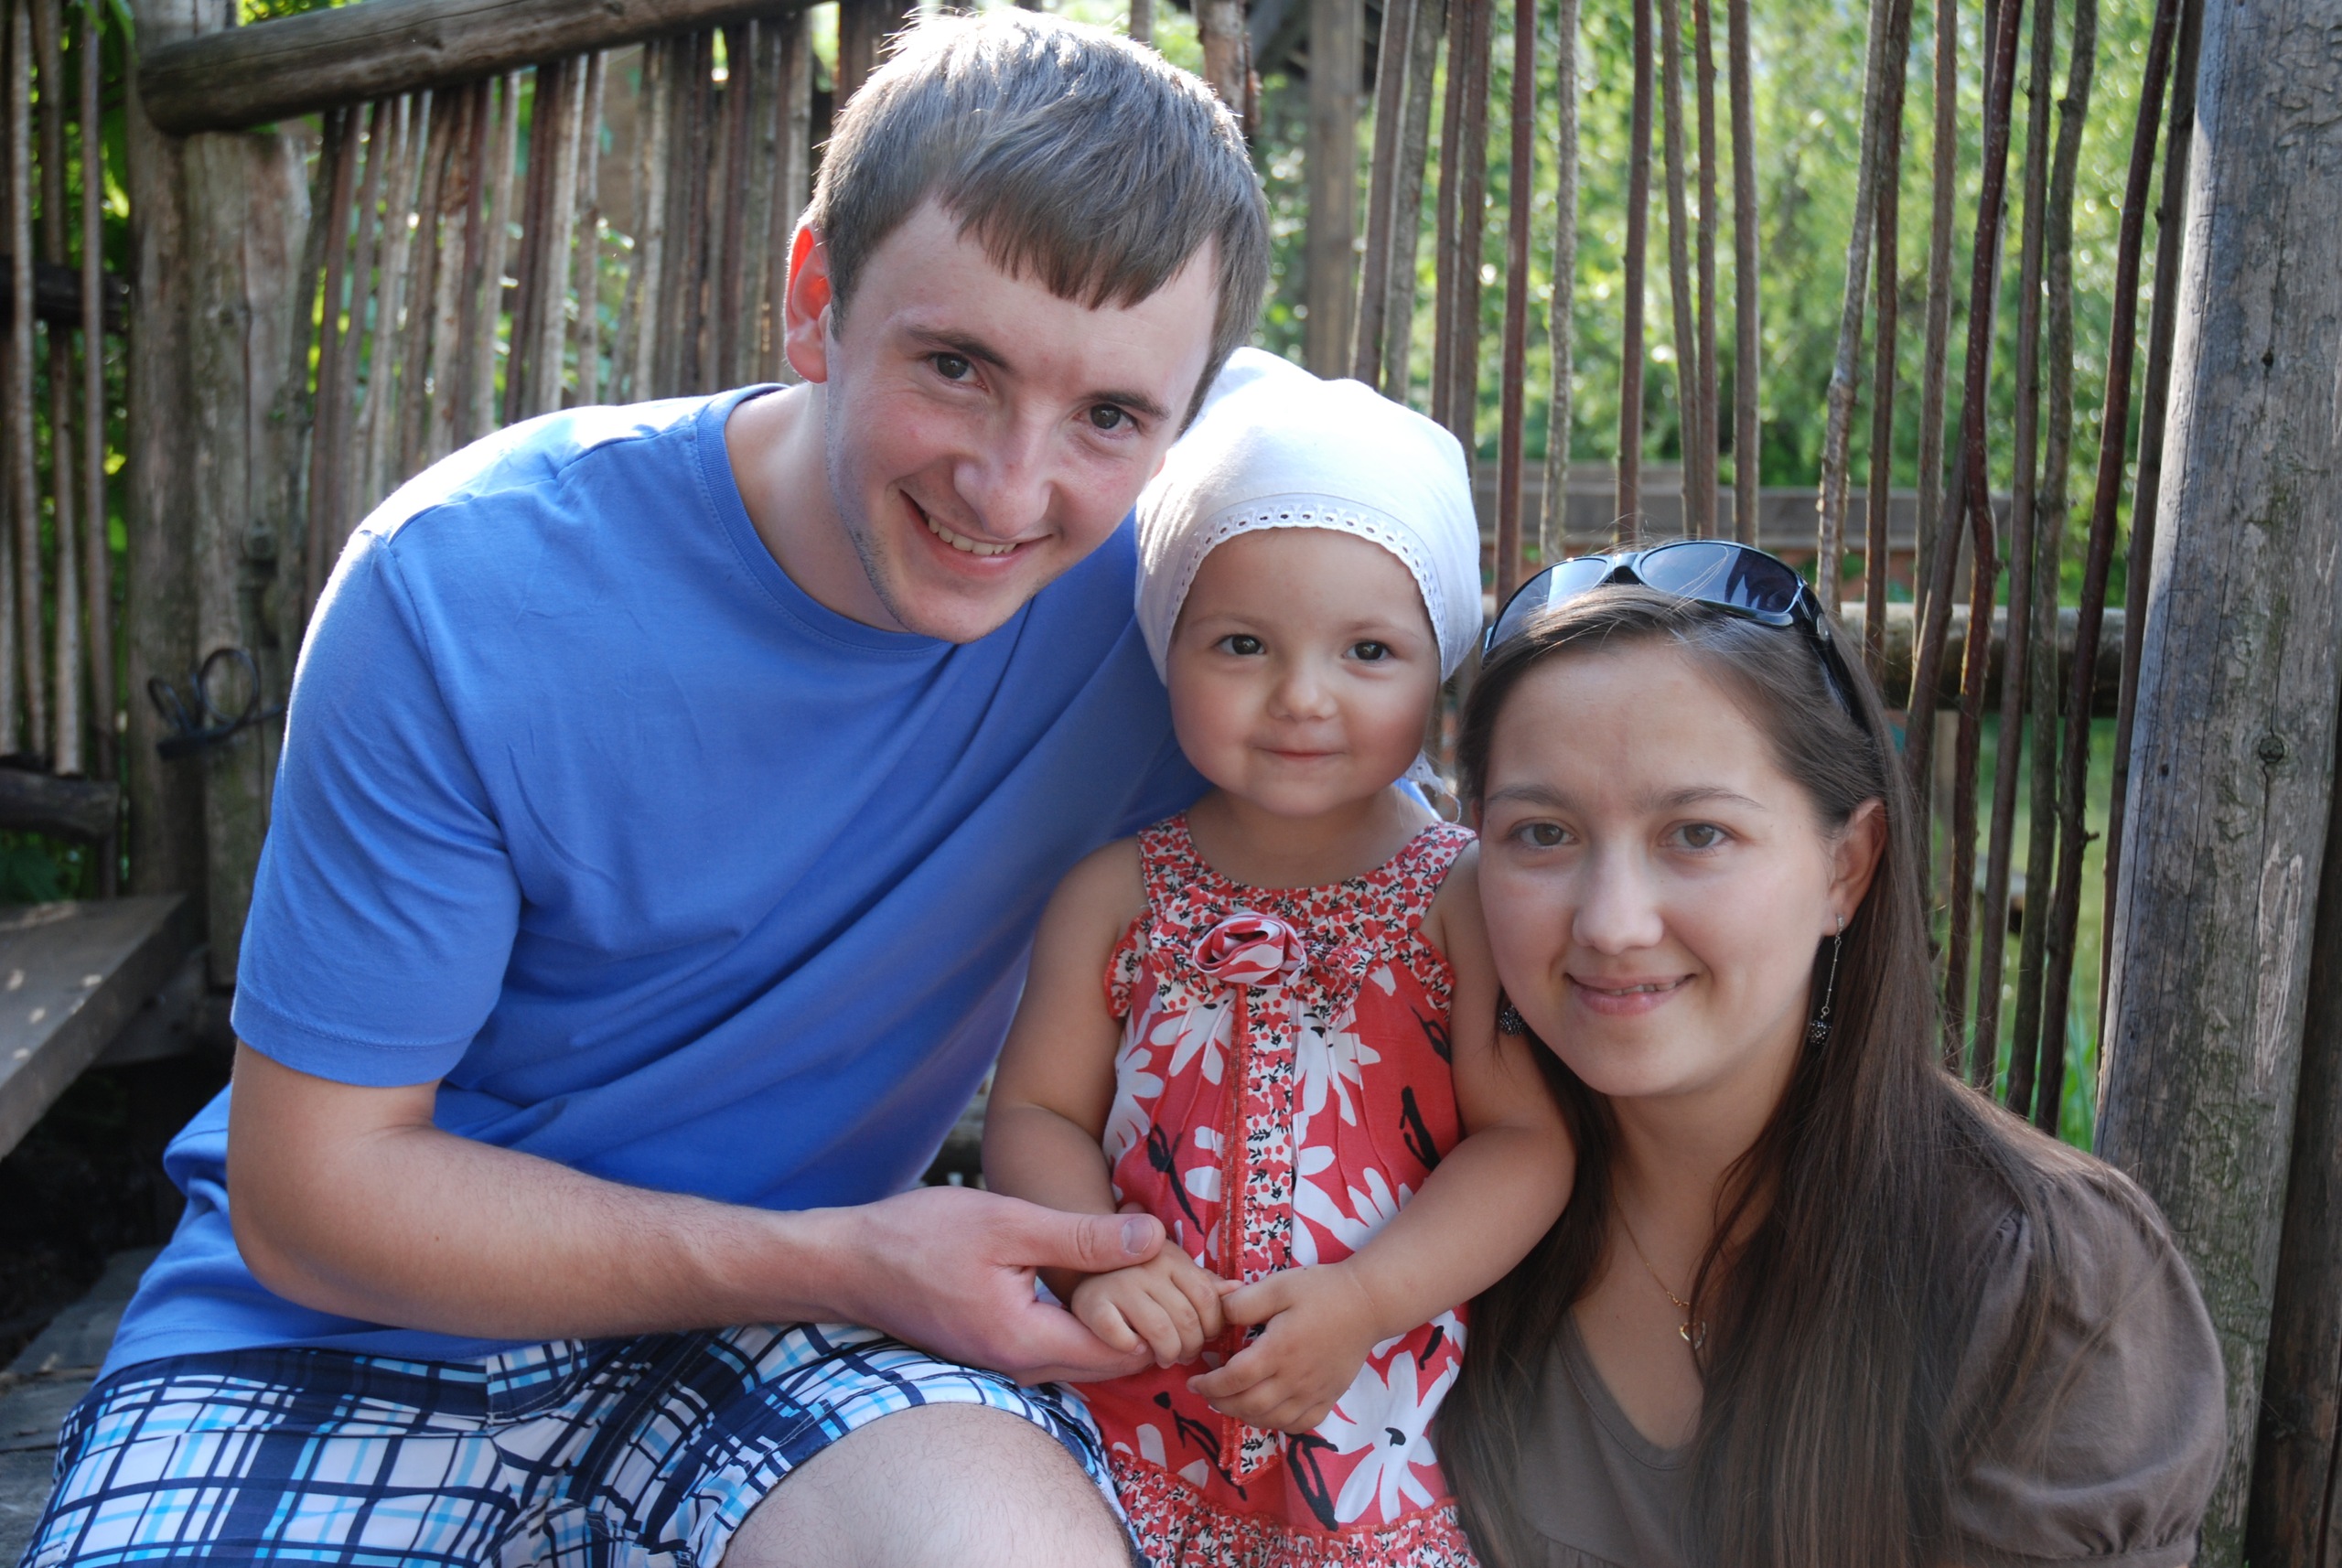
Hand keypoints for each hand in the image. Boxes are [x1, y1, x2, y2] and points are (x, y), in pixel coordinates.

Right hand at [826, 1186, 1166, 1384]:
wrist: (848, 1263)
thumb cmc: (919, 1237)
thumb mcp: (1008, 1222)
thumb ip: (1083, 1237)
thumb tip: (1155, 1239)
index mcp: (1027, 1344)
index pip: (1125, 1353)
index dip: (1161, 1319)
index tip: (1179, 1276)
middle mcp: (1020, 1368)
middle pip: (1111, 1363)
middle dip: (1149, 1325)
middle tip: (1173, 1275)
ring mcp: (1005, 1364)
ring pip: (1086, 1356)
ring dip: (1121, 1323)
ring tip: (1143, 1272)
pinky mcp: (995, 1349)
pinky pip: (1059, 1347)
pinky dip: (1089, 1322)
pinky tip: (1098, 1281)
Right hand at [1069, 1248, 1227, 1369]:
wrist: (1081, 1269)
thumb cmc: (1139, 1279)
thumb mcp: (1173, 1274)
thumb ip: (1204, 1285)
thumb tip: (1238, 1291)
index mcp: (1171, 1256)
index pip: (1209, 1298)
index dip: (1213, 1326)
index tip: (1206, 1336)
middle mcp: (1146, 1266)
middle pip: (1187, 1319)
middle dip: (1192, 1347)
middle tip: (1183, 1354)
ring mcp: (1118, 1284)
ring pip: (1162, 1333)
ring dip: (1168, 1354)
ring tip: (1165, 1357)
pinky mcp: (1092, 1304)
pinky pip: (1124, 1340)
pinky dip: (1133, 1352)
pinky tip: (1135, 1350)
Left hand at [1186, 1264, 1384, 1433]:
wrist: (1368, 1304)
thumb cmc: (1322, 1291)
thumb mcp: (1279, 1286)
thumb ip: (1244, 1303)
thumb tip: (1218, 1315)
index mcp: (1279, 1351)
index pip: (1234, 1379)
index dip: (1209, 1385)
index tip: (1195, 1381)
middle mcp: (1295, 1379)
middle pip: (1248, 1405)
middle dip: (1220, 1403)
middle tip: (1206, 1392)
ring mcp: (1314, 1393)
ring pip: (1271, 1420)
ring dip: (1243, 1416)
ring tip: (1230, 1402)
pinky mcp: (1328, 1399)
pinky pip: (1298, 1425)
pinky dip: (1276, 1424)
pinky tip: (1266, 1412)